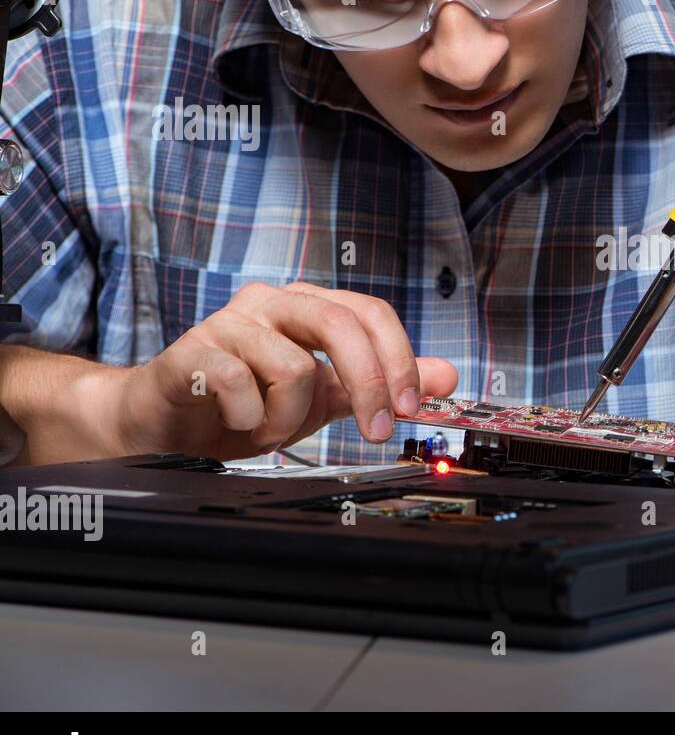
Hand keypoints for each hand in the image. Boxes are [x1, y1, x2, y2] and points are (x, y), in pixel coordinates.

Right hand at [101, 282, 457, 460]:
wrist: (167, 422)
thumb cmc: (247, 402)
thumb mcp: (327, 396)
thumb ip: (381, 382)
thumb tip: (446, 375)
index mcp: (309, 305)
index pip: (371, 313)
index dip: (399, 360)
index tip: (409, 408)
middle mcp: (272, 303)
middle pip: (339, 322)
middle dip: (368, 383)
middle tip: (375, 431)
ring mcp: (229, 323)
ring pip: (293, 368)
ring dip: (291, 418)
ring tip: (269, 427)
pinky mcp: (192, 352)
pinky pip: (241, 386)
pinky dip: (249, 420)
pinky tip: (236, 422)